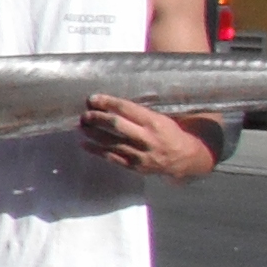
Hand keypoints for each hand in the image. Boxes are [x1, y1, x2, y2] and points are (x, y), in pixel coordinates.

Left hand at [78, 94, 215, 178]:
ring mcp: (140, 154)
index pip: (126, 109)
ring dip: (93, 134)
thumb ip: (139, 113)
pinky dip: (96, 151)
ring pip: (111, 142)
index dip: (107, 103)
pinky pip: (112, 158)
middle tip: (85, 115)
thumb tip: (111, 104)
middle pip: (116, 125)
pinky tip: (85, 144)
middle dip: (97, 118)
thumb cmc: (169, 133)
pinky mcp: (135, 166)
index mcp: (154, 122)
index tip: (93, 99)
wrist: (185, 158)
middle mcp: (147, 138)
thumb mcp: (161, 118)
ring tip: (81, 127)